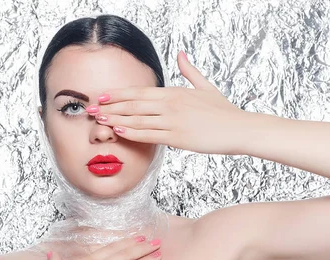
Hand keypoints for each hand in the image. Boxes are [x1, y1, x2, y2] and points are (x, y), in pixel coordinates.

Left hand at [86, 51, 252, 154]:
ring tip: (98, 121)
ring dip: (115, 120)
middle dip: (109, 107)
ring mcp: (173, 120)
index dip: (117, 94)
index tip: (100, 96)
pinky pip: (150, 135)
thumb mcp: (206, 86)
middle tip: (90, 110)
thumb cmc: (223, 111)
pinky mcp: (178, 137)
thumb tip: (181, 53)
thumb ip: (190, 71)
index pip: (138, 92)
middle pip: (133, 104)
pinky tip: (118, 131)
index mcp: (174, 92)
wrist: (239, 128)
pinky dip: (132, 132)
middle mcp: (170, 104)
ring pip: (137, 119)